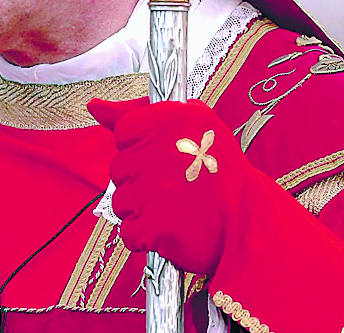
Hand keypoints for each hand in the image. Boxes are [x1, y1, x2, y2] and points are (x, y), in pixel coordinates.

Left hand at [90, 98, 250, 275]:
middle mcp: (153, 153)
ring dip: (140, 209)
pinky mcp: (152, 226)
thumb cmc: (219, 169)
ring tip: (170, 209)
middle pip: (118, 169)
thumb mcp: (190, 121)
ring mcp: (150, 191)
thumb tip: (94, 106)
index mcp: (164, 120)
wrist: (249, 221)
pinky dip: (142, 236)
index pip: (123, 132)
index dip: (140, 148)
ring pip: (120, 202)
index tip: (162, 158)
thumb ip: (136, 112)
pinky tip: (164, 230)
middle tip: (170, 187)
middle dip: (138, 180)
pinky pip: (128, 232)